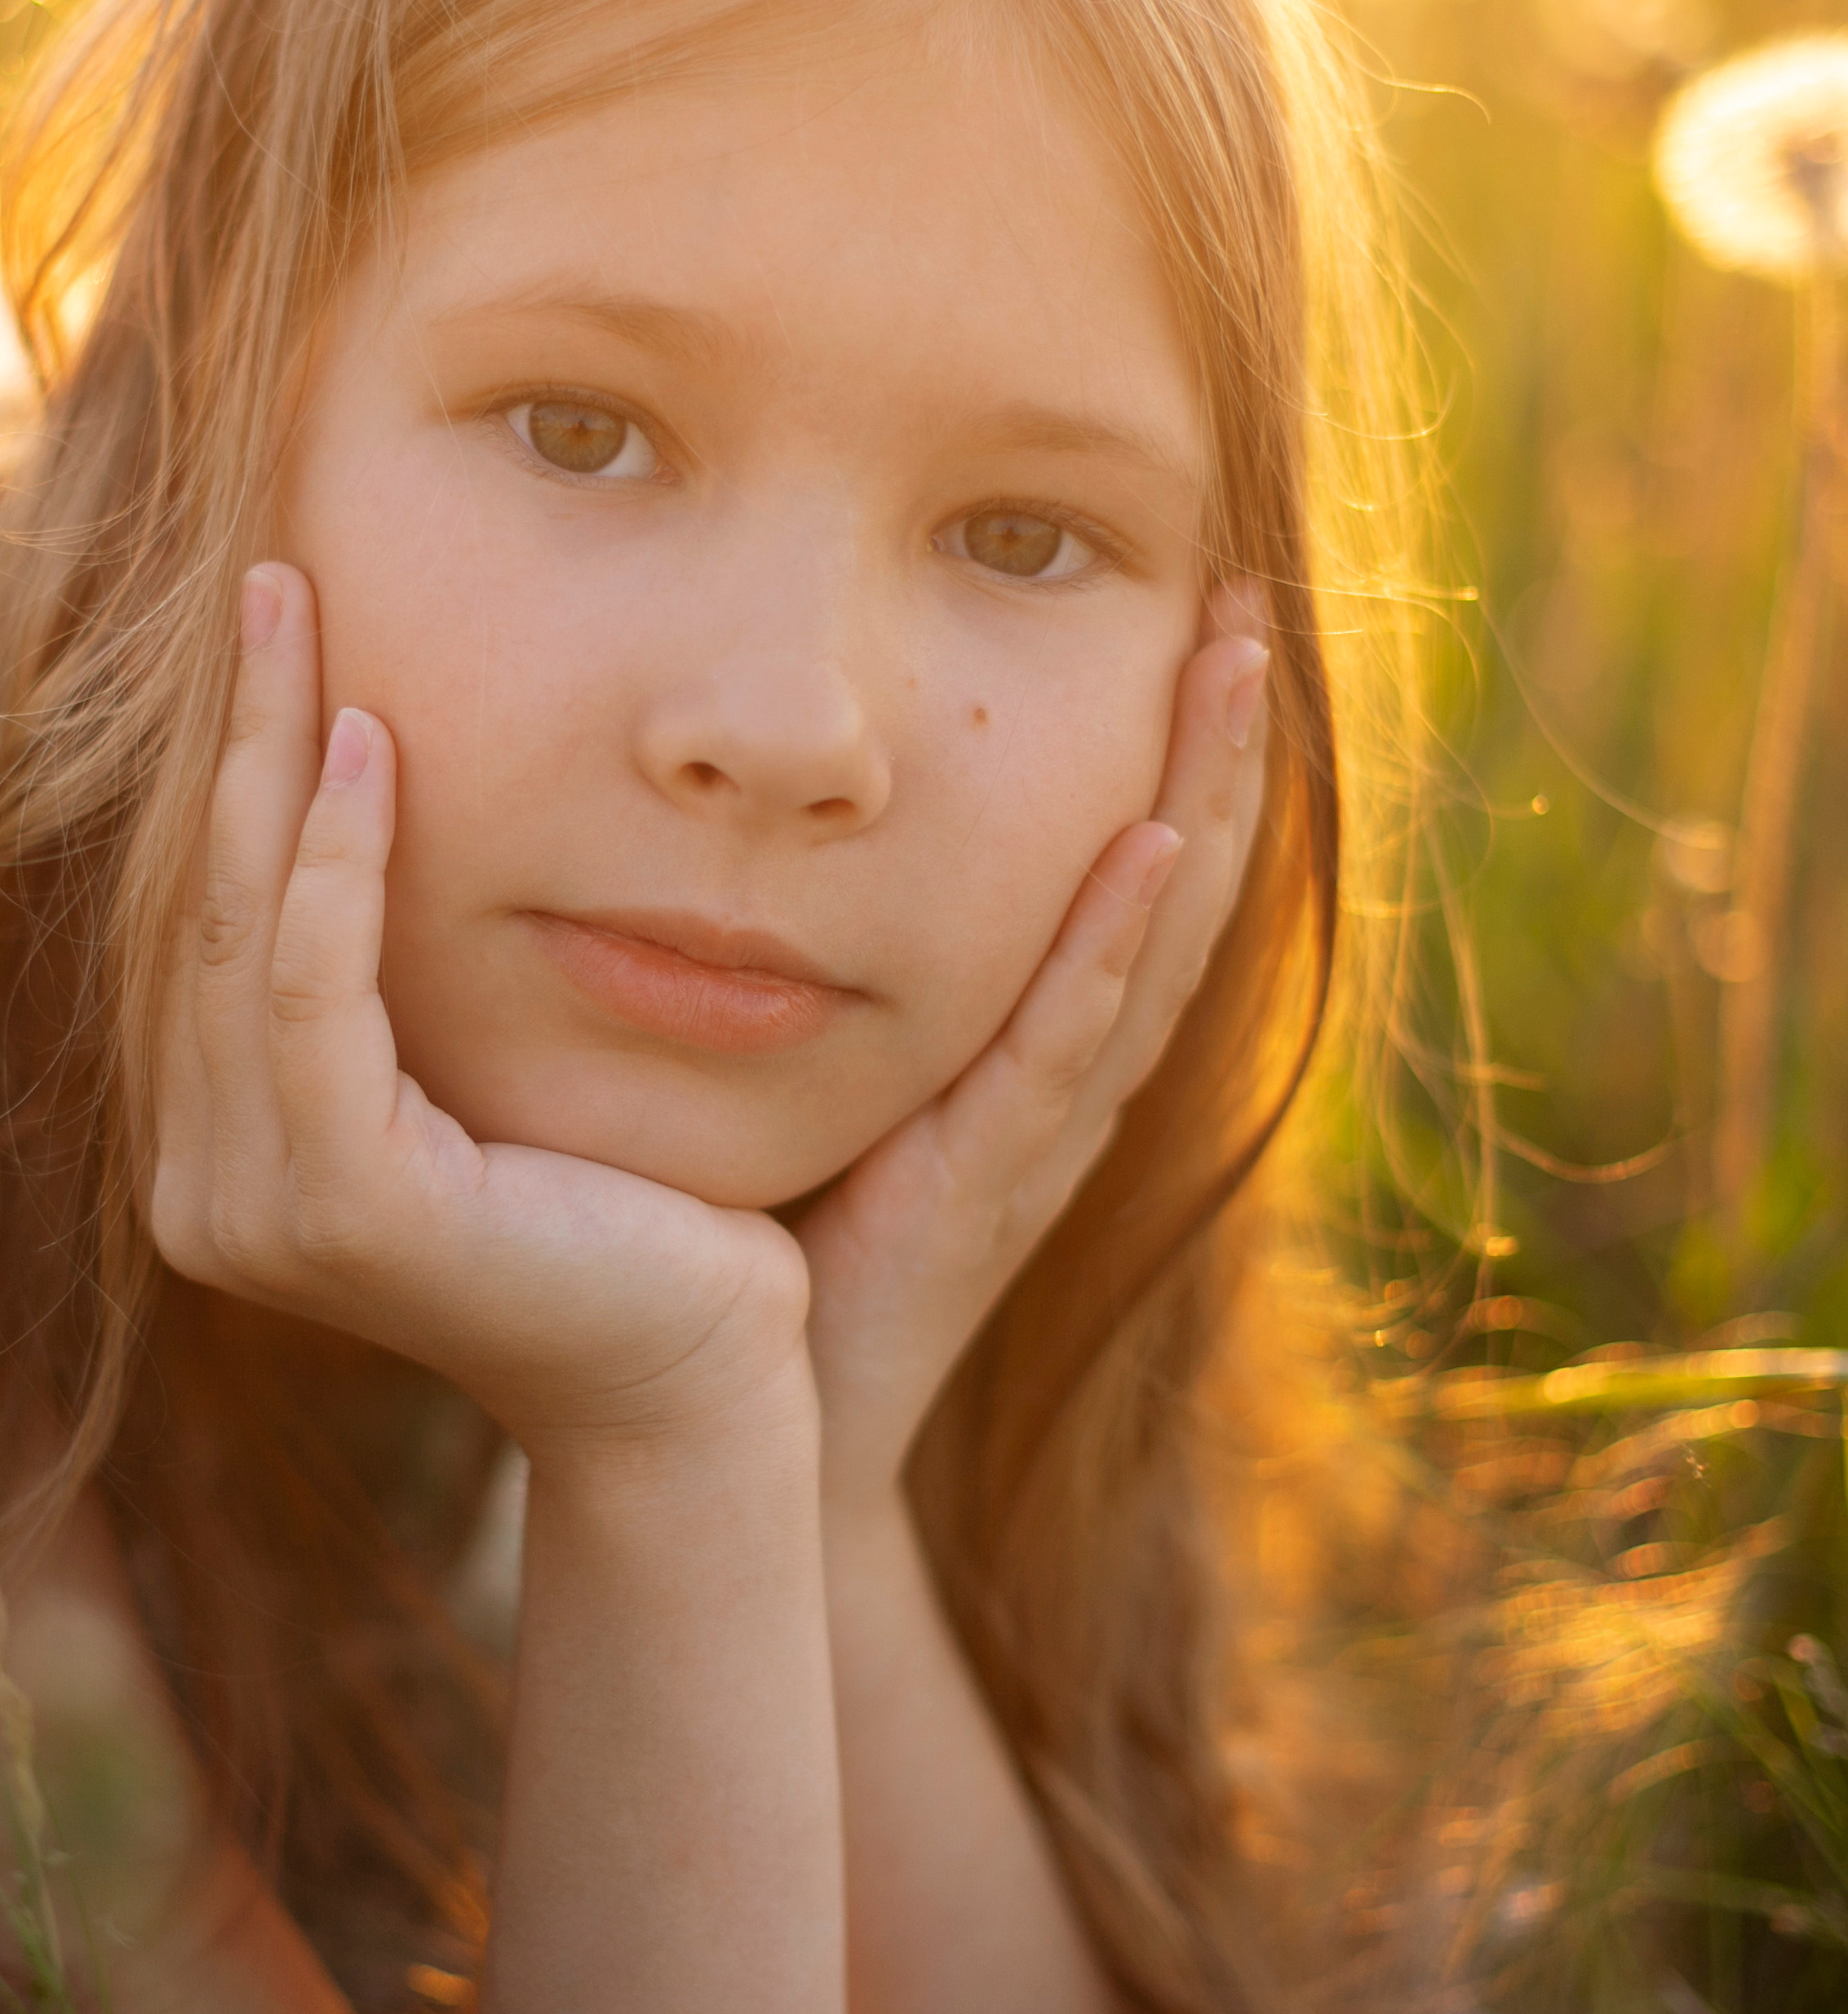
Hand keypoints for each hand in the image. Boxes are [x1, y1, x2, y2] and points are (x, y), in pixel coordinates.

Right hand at [151, 564, 808, 1460]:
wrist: (707, 1368)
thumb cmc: (631, 1209)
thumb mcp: (489, 1067)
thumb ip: (400, 984)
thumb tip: (379, 791)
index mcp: (238, 1148)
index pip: (215, 925)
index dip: (233, 769)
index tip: (278, 626)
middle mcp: (210, 1183)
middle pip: (204, 907)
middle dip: (228, 731)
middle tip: (268, 573)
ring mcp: (254, 1207)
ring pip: (240, 927)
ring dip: (265, 756)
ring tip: (294, 609)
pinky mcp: (337, 1206)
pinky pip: (317, 990)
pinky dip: (332, 860)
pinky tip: (366, 742)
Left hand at [794, 591, 1269, 1515]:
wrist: (774, 1417)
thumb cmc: (799, 1236)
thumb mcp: (845, 1064)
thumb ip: (848, 955)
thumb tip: (796, 812)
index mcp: (1046, 1042)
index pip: (1138, 870)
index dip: (1179, 748)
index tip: (1193, 613)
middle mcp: (1072, 1072)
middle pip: (1180, 879)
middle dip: (1215, 740)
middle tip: (1239, 595)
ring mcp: (1045, 1124)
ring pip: (1154, 938)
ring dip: (1199, 797)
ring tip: (1229, 664)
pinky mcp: (988, 1176)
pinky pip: (1066, 1041)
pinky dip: (1116, 942)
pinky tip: (1145, 841)